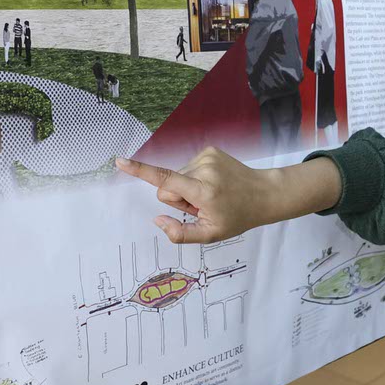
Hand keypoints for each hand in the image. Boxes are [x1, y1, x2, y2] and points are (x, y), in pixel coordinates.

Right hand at [117, 148, 275, 242]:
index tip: (121, 161)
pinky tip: (213, 184)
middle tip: (202, 206)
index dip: (140, 171)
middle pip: (168, 185)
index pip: (166, 181)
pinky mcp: (210, 150)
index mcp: (203, 191)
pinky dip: (195, 177)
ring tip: (210, 195)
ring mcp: (207, 156)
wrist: (263, 194)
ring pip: (177, 176)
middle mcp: (203, 169)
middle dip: (178, 198)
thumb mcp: (210, 234)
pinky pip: (188, 167)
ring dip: (188, 188)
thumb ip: (180, 233)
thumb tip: (158, 220)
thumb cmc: (237, 217)